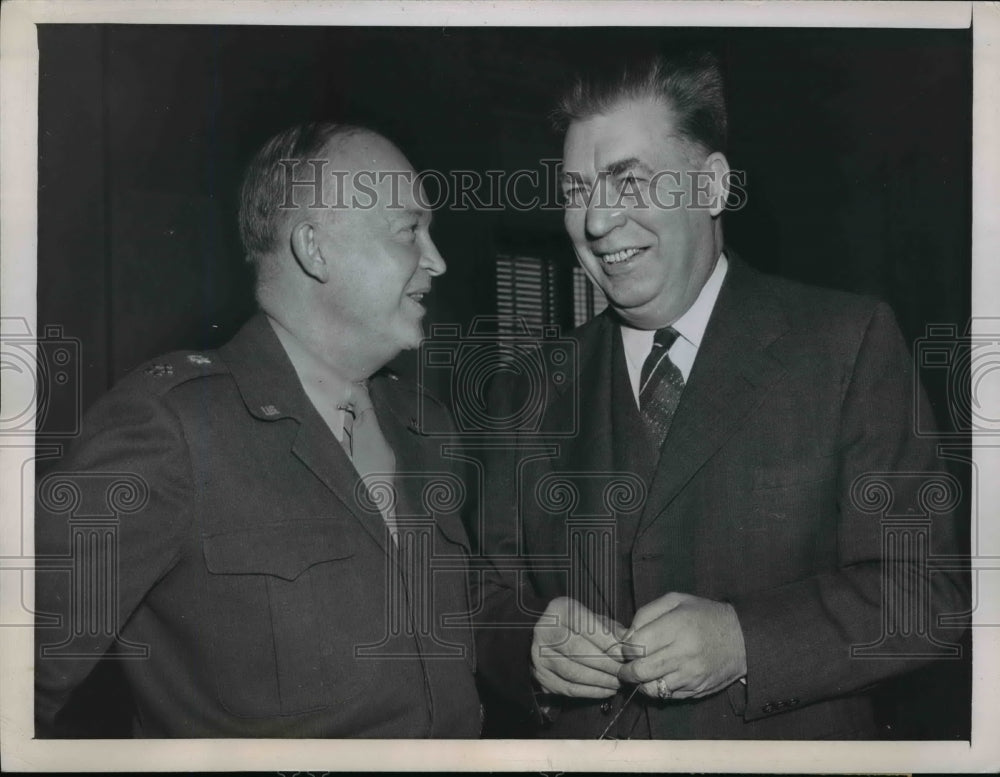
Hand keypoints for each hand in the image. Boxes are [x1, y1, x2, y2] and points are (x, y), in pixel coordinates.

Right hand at [531, 596, 627, 698]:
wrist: (550, 638)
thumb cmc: (578, 627)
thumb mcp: (594, 619)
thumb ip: (611, 629)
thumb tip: (629, 643)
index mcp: (559, 610)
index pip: (585, 626)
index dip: (607, 641)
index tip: (624, 653)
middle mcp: (544, 631)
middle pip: (578, 651)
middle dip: (606, 664)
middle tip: (624, 671)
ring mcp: (539, 655)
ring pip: (574, 672)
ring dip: (601, 680)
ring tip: (618, 681)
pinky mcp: (542, 676)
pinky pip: (569, 689)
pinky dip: (591, 692)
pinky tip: (606, 690)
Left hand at [617, 592, 746, 699]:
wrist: (742, 639)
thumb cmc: (705, 616)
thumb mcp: (676, 600)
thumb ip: (646, 613)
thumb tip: (627, 635)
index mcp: (677, 626)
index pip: (636, 645)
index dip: (626, 647)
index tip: (628, 646)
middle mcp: (683, 653)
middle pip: (640, 670)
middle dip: (626, 670)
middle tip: (625, 665)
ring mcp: (690, 674)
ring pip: (651, 688)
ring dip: (641, 682)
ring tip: (642, 672)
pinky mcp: (696, 689)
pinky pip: (666, 696)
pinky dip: (657, 689)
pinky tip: (660, 677)